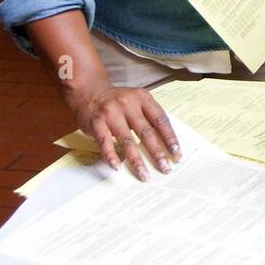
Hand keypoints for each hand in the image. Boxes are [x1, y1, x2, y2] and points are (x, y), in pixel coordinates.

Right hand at [66, 82, 180, 180]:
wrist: (89, 91)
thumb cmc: (117, 100)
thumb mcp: (137, 100)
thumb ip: (149, 116)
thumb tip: (165, 142)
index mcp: (142, 98)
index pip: (160, 120)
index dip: (170, 138)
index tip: (176, 153)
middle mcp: (128, 104)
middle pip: (146, 132)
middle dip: (157, 153)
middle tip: (165, 168)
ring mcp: (111, 113)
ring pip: (127, 140)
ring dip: (136, 160)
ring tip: (144, 174)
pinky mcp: (97, 122)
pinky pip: (105, 142)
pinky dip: (111, 156)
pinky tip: (117, 167)